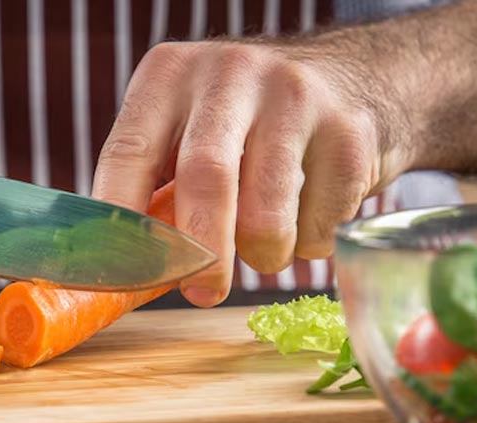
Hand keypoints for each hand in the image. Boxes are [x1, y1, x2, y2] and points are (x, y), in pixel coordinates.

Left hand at [93, 40, 412, 306]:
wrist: (357, 77)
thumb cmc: (249, 123)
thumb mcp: (189, 129)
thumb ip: (154, 190)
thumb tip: (119, 278)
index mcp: (169, 75)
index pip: (127, 154)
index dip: (119, 225)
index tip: (120, 278)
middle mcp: (229, 73)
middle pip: (206, 179)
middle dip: (200, 254)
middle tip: (202, 294)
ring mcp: (296, 96)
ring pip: (266, 217)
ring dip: (264, 256)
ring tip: (267, 244)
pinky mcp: (350, 132)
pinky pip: (321, 225)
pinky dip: (311, 244)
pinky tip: (312, 211)